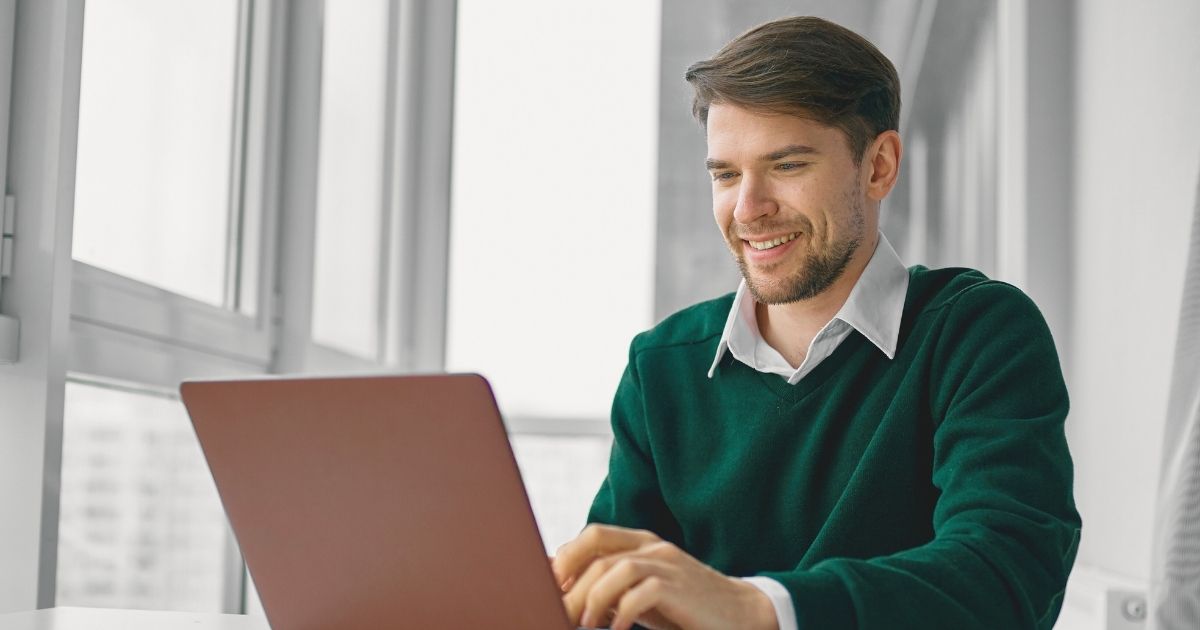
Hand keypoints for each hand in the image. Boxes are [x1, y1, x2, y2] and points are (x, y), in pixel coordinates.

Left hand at [552, 524, 777, 629]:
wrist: (742, 615)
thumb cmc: (686, 608)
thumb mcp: (644, 593)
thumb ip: (613, 585)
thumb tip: (567, 591)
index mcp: (643, 543)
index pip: (594, 535)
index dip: (566, 557)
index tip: (550, 585)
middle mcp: (654, 547)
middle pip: (597, 552)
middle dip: (571, 584)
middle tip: (560, 611)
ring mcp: (668, 564)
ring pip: (614, 569)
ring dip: (592, 598)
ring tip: (585, 624)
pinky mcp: (679, 587)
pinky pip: (640, 593)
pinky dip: (621, 612)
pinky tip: (616, 629)